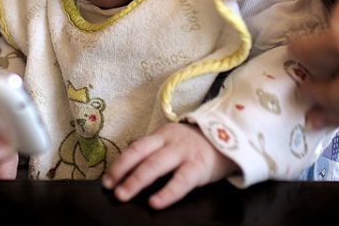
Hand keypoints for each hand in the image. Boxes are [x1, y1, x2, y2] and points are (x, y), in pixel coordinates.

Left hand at [102, 123, 235, 209]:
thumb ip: (155, 153)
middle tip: (110, 189)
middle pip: (141, 155)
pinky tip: (155, 203)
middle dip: (123, 172)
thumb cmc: (196, 146)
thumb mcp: (173, 142)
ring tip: (123, 195)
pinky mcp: (199, 167)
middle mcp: (170, 141)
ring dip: (136, 181)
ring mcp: (184, 152)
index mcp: (161, 135)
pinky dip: (166, 193)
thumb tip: (129, 174)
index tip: (106, 180)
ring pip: (156, 165)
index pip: (135, 148)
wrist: (232, 139)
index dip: (119, 164)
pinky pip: (180, 181)